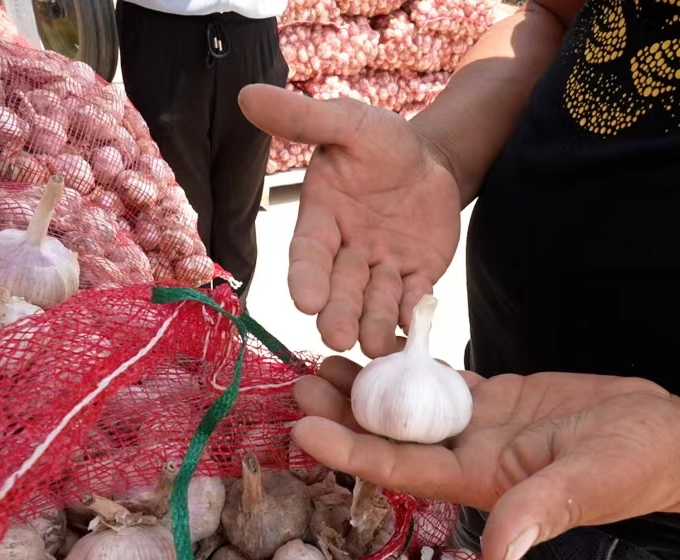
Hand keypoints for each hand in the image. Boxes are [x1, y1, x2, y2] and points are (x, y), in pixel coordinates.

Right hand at [238, 84, 461, 356]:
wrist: (432, 159)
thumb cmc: (382, 143)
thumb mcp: (348, 123)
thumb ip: (304, 119)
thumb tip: (247, 94)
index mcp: (321, 220)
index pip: (309, 254)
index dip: (306, 278)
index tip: (304, 301)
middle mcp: (347, 252)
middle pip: (340, 288)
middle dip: (338, 312)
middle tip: (336, 336)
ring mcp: (382, 268)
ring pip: (375, 302)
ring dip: (373, 324)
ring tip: (374, 344)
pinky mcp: (417, 276)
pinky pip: (413, 299)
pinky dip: (413, 314)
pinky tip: (412, 328)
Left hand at [291, 357, 679, 559]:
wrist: (668, 439)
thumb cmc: (635, 466)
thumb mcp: (589, 484)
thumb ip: (542, 511)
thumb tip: (498, 553)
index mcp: (482, 483)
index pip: (402, 468)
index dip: (351, 451)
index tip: (302, 427)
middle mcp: (471, 458)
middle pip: (392, 437)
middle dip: (343, 413)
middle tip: (295, 378)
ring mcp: (483, 428)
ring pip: (410, 407)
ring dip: (367, 387)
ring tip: (322, 358)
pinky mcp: (500, 401)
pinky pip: (444, 382)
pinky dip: (412, 367)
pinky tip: (381, 346)